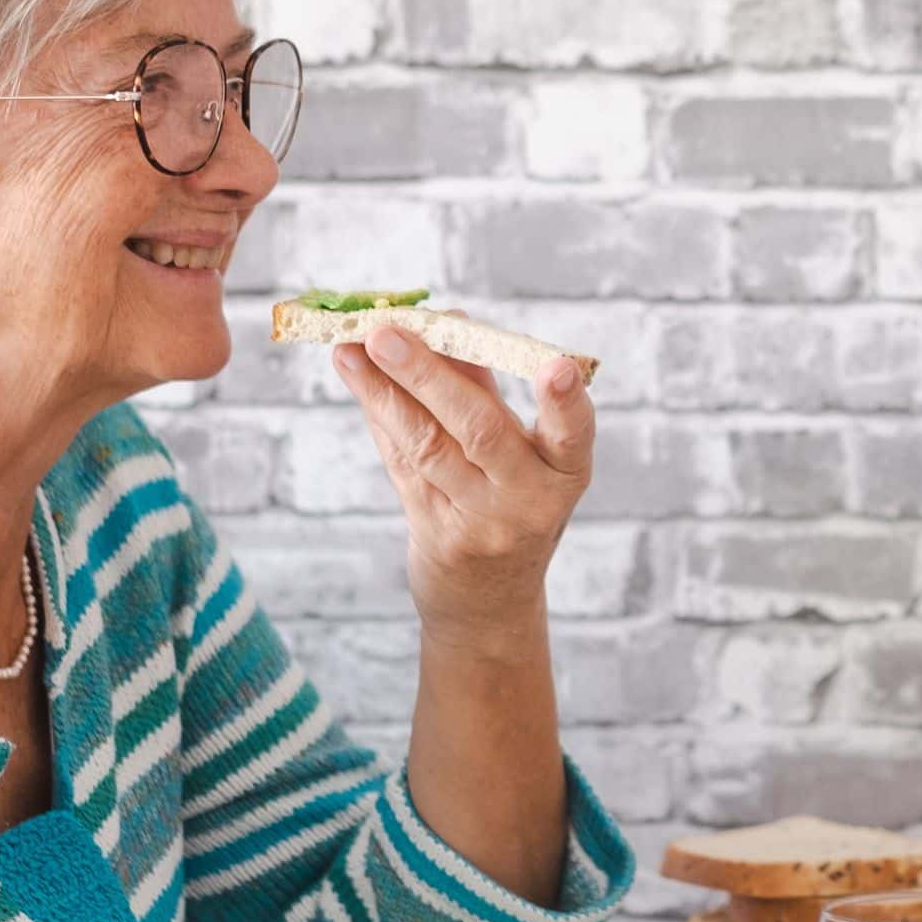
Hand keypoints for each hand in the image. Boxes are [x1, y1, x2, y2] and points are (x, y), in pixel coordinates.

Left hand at [335, 322, 593, 647]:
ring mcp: (482, 522)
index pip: (573, 433)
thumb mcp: (523, 453)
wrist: (490, 598)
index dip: (566, 402)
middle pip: (479, 430)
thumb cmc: (511, 501)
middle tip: (385, 335)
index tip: (558, 368)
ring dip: (382, 394)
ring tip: (348, 352)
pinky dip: (380, 418)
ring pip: (427, 447)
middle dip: (429, 376)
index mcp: (566, 471)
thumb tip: (446, 323)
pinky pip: (403, 465)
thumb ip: (488, 389)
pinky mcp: (437, 535)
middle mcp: (530, 499)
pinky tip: (358, 382)